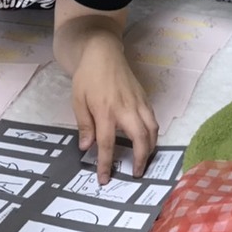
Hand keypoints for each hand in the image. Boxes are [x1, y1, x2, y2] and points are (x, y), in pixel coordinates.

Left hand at [72, 50, 158, 182]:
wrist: (103, 53)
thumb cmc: (87, 77)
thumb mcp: (78, 101)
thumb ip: (85, 125)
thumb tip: (86, 148)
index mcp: (106, 112)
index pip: (107, 144)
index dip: (106, 164)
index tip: (104, 179)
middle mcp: (126, 109)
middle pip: (140, 139)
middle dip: (140, 159)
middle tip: (136, 173)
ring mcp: (138, 103)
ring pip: (152, 129)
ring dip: (150, 148)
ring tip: (144, 159)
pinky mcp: (145, 98)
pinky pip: (153, 119)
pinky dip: (153, 133)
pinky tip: (147, 140)